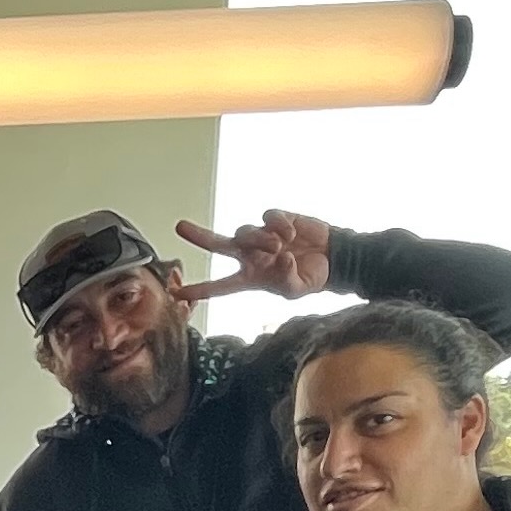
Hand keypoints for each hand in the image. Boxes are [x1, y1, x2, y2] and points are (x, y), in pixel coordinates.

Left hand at [174, 209, 337, 302]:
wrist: (333, 258)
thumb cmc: (310, 277)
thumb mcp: (298, 289)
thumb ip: (286, 280)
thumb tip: (279, 258)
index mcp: (251, 277)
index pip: (220, 286)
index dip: (199, 290)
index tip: (177, 293)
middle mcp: (251, 256)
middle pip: (219, 245)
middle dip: (199, 236)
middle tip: (180, 227)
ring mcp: (262, 235)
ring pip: (245, 232)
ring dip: (259, 239)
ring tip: (279, 246)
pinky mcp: (277, 219)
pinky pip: (268, 217)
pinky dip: (278, 224)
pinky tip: (292, 233)